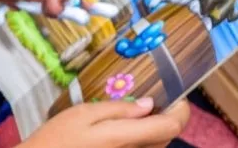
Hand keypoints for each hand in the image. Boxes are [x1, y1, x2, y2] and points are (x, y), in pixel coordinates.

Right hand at [18, 98, 190, 147]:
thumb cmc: (57, 138)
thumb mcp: (83, 113)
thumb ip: (118, 109)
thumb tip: (148, 104)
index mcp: (125, 137)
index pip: (172, 126)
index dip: (180, 110)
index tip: (175, 94)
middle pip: (167, 137)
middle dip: (167, 117)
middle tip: (154, 98)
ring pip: (156, 146)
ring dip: (154, 129)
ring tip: (138, 111)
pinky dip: (142, 139)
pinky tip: (125, 128)